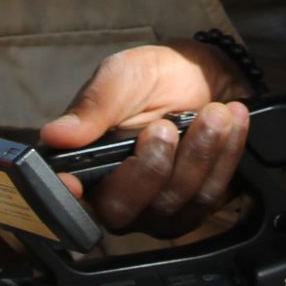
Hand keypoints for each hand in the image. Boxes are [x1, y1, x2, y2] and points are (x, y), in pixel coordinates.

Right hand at [42, 44, 252, 238]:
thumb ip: (94, 105)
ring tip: (213, 112)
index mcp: (85, 164)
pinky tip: (230, 123)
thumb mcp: (124, 75)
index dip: (66, 198)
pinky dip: (224, 155)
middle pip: (124, 209)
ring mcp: (156, 208)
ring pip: (173, 203)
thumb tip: (54, 135)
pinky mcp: (194, 208)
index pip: (66, 197)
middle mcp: (116, 195)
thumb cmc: (157, 77)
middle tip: (167, 125)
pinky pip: (209, 195)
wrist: (209, 75)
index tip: (74, 181)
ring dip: (198, 153)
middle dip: (152, 166)